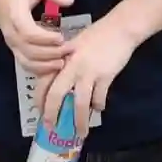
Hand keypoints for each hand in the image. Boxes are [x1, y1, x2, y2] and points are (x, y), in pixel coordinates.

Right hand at [0, 0, 72, 73]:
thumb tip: (70, 1)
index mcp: (16, 17)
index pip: (29, 33)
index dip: (46, 38)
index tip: (61, 37)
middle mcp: (12, 34)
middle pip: (30, 51)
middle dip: (51, 53)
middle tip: (69, 49)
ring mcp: (12, 44)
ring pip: (27, 61)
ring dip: (46, 65)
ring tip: (63, 61)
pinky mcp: (14, 50)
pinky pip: (25, 64)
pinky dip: (39, 69)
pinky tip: (53, 66)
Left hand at [41, 18, 140, 135]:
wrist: (120, 28)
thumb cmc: (96, 35)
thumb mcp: (74, 46)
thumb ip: (65, 63)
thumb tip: (59, 84)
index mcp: (61, 58)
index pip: (44, 82)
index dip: (40, 100)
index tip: (40, 114)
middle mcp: (71, 66)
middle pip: (56, 95)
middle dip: (52, 115)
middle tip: (51, 129)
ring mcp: (88, 72)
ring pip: (79, 103)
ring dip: (79, 121)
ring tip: (81, 133)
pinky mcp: (105, 76)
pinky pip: (99, 98)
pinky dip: (98, 106)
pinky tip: (99, 108)